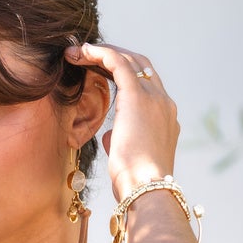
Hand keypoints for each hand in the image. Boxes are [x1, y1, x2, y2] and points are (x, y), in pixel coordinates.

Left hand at [64, 41, 179, 202]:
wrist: (146, 190)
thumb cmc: (135, 183)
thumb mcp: (127, 159)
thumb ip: (120, 141)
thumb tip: (109, 136)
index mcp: (165, 119)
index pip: (147, 84)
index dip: (125, 73)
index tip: (101, 71)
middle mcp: (164, 103)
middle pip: (141, 66)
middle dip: (115, 56)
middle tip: (89, 55)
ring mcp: (154, 98)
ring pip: (130, 60)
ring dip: (104, 52)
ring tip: (78, 52)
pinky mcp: (137, 96)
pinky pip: (117, 62)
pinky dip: (98, 53)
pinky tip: (79, 53)